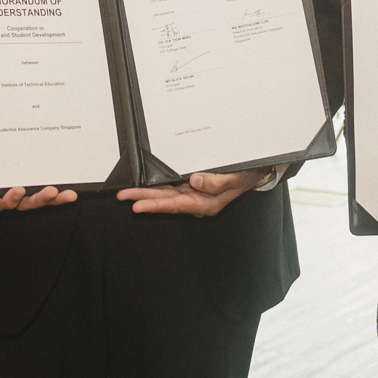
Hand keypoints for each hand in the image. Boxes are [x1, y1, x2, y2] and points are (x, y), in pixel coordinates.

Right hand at [0, 125, 79, 211]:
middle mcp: (11, 189)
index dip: (5, 198)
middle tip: (40, 190)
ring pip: (36, 201)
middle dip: (31, 199)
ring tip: (55, 190)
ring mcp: (29, 189)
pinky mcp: (44, 186)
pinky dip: (62, 197)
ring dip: (47, 198)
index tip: (14, 190)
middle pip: (20, 202)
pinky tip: (71, 192)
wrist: (6, 132)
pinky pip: (53, 196)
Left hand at [118, 168, 267, 215]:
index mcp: (206, 203)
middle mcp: (196, 200)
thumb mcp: (235, 179)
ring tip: (127, 193)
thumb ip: (217, 182)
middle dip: (143, 199)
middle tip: (123, 197)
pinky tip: (145, 185)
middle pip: (165, 201)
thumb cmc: (246, 176)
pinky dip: (158, 186)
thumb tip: (195, 180)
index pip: (175, 205)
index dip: (155, 205)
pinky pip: (172, 187)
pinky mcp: (192, 185)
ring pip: (166, 194)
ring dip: (147, 194)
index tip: (137, 205)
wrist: (254, 172)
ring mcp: (193, 193)